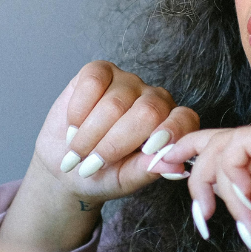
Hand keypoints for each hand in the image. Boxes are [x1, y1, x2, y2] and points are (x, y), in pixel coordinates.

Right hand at [0, 62, 198, 251]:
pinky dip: (79, 110)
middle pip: (147, 112)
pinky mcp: (100, 71)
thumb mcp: (126, 180)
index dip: (170, 132)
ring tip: (77, 152)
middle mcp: (154, 99)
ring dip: (90, 134)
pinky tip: (74, 126)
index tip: (148, 151)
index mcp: (171, 126)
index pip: (184, 119)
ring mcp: (127, 82)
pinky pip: (93, 82)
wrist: (66, 163)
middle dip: (115, 144)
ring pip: (115, 103)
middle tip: (92, 166)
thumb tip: (175, 167)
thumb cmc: (102, 174)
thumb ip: (148, 170)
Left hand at [152, 125, 250, 251]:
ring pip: (224, 145)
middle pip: (215, 140)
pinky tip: (247, 206)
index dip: (184, 150)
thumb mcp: (245, 208)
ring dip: (217, 185)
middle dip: (196, 173)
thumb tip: (188, 170)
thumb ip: (224, 185)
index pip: (217, 140)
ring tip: (231, 218)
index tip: (160, 166)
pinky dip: (233, 180)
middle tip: (200, 210)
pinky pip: (240, 149)